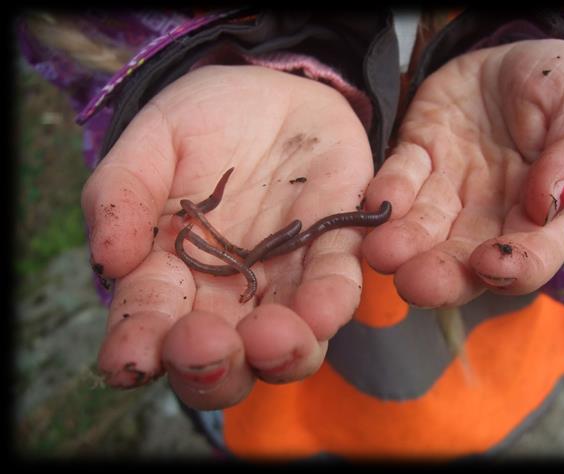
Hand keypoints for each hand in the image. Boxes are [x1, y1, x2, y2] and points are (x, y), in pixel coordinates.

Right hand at [82, 66, 374, 408]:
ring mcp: (284, 282)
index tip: (129, 360)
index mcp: (173, 276)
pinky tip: (321, 310)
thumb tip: (108, 260)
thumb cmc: (203, 122)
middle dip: (212, 367)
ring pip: (288, 345)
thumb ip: (123, 192)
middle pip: (223, 361)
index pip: (151, 324)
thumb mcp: (154, 141)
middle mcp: (229, 296)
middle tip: (203, 348)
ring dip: (281, 353)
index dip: (137, 347)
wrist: (273, 92)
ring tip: (270, 339)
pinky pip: (336, 290)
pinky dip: (329, 304)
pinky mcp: (333, 255)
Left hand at [362, 39, 563, 306]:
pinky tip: (375, 203)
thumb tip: (552, 201)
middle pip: (465, 257)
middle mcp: (489, 213)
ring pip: (423, 228)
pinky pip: (397, 181)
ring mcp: (448, 190)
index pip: (533, 253)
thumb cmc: (552, 83)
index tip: (491, 264)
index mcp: (540, 209)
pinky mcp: (415, 161)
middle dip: (441, 275)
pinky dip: (386, 194)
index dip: (514, 267)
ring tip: (382, 253)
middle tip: (416, 284)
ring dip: (402, 244)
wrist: (506, 55)